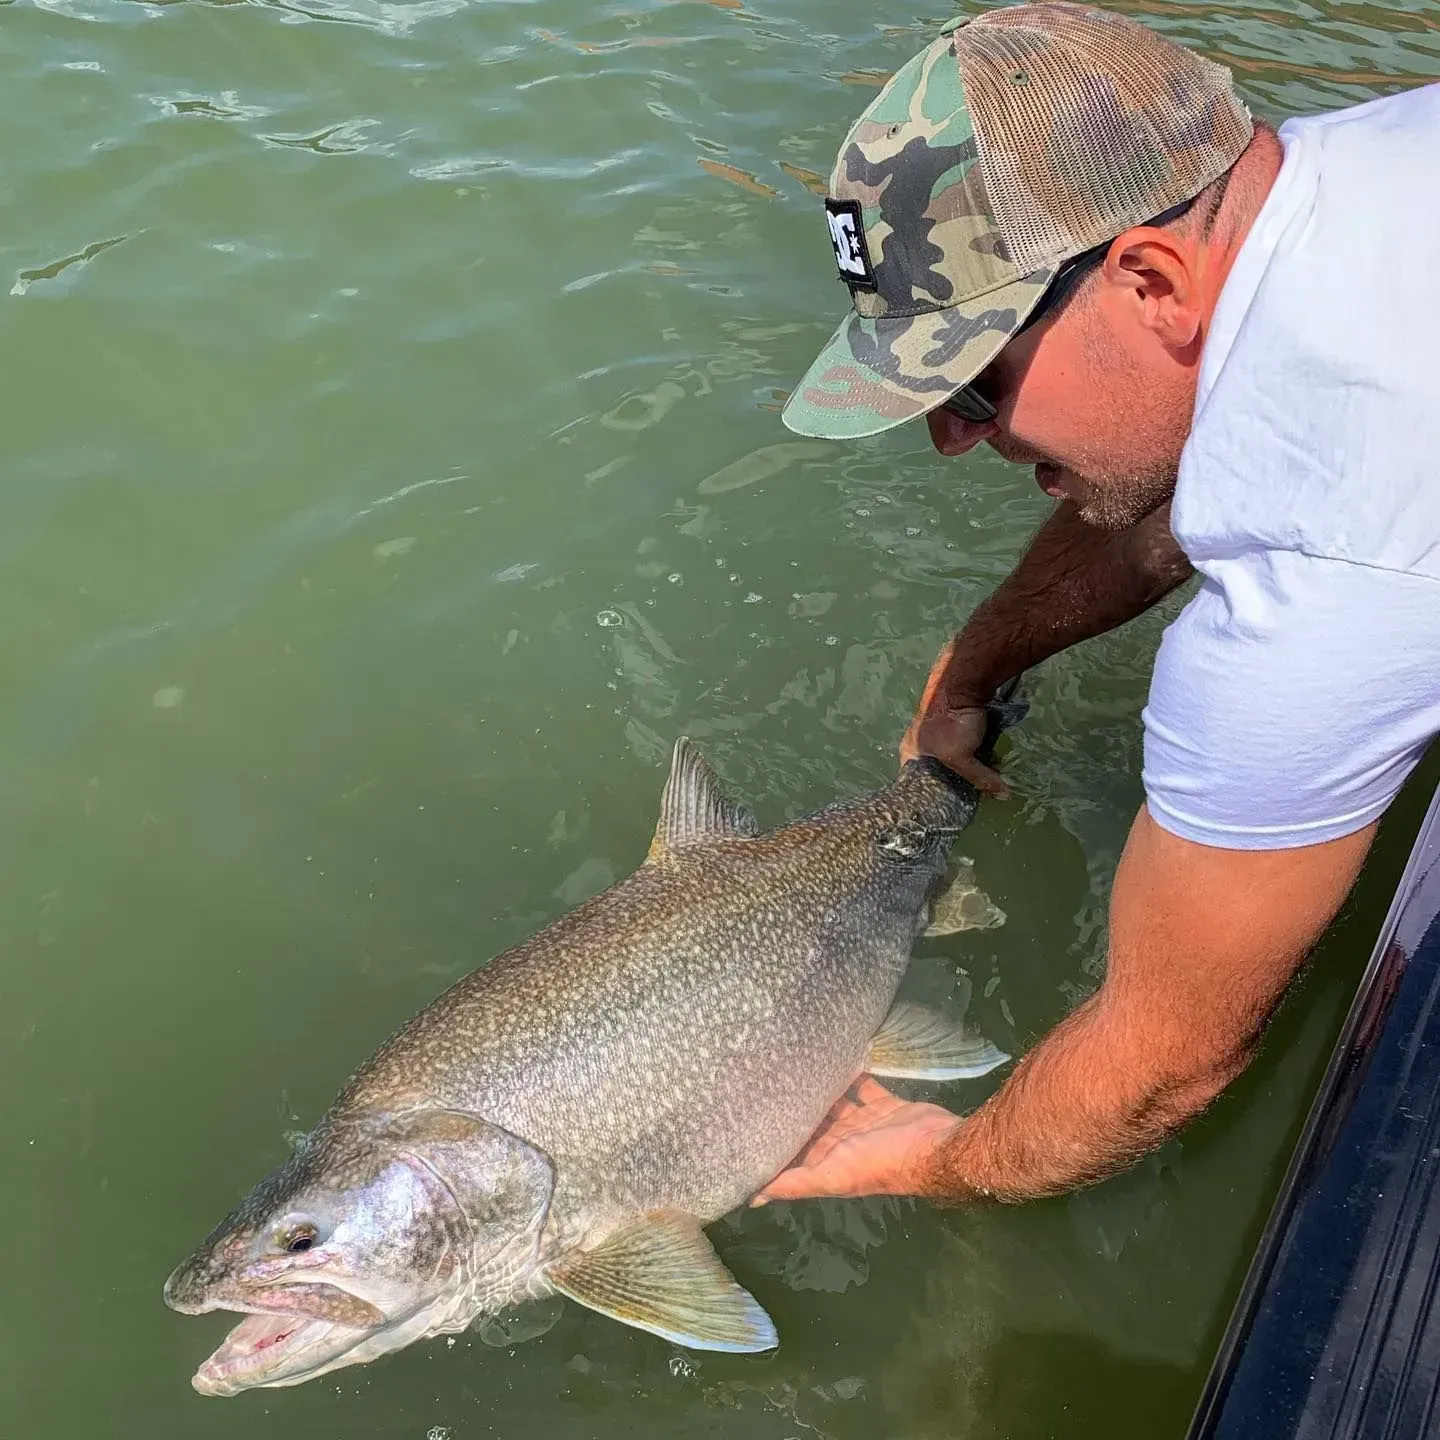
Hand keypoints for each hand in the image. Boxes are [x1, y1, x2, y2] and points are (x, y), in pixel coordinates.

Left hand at [750, 1077, 961, 1202]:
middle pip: (814, 1125)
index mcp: (828, 1161)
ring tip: (797, 1064)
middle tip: (768, 1079)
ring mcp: (865, 1123)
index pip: (795, 1152)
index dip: (775, 1139)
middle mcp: (844, 1143)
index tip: (749, 1116)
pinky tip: (836, 1056)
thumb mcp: (831, 1175)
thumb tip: (750, 1199)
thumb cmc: (878, 1162)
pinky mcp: (884, 1105)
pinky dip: (854, 1075)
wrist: (931, 1146)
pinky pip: (865, 1087)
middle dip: (796, 1108)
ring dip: (821, 1090)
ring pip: (837, 1104)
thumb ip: (794, 1184)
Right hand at [900, 639, 1009, 795]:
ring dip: (972, 769)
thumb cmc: (949, 723)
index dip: (934, 797)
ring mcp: (939, 735)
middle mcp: (921, 745)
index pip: (917, 785)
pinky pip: (967, 749)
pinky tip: (991, 763)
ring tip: (988, 779)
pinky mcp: (956, 727)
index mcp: (911, 753)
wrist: (963, 683)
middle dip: (960, 783)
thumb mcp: (960, 756)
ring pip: (956, 762)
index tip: (952, 807)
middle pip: (941, 774)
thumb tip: (1004, 795)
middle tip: (976, 795)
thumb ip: (979, 777)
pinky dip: (978, 756)